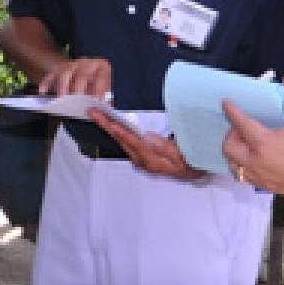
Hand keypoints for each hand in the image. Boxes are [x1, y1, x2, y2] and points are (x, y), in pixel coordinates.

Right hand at [38, 57, 111, 96]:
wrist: (83, 71)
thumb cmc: (96, 84)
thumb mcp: (104, 89)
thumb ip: (105, 99)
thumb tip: (104, 109)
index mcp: (101, 67)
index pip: (102, 76)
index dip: (100, 88)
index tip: (97, 99)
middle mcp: (87, 63)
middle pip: (82, 74)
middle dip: (79, 86)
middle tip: (76, 98)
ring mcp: (72, 64)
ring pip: (65, 73)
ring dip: (62, 85)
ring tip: (61, 98)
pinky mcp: (59, 68)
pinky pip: (51, 75)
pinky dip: (46, 83)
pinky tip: (43, 92)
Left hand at [88, 109, 206, 180]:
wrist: (190, 172)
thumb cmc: (187, 163)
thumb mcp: (181, 156)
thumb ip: (165, 148)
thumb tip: (148, 138)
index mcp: (151, 161)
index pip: (134, 143)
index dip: (123, 133)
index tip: (112, 125)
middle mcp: (141, 160)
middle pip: (121, 140)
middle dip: (106, 125)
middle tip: (93, 112)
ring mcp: (138, 158)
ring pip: (121, 139)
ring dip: (108, 126)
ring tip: (96, 114)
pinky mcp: (138, 154)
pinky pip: (124, 140)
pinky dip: (115, 129)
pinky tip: (108, 121)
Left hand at [222, 75, 283, 196]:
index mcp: (268, 143)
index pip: (241, 125)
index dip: (231, 111)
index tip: (226, 103)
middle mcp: (261, 163)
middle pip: (229, 149)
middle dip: (231, 134)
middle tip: (243, 126)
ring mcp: (265, 178)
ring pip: (235, 167)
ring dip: (236, 153)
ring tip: (248, 142)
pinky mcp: (272, 188)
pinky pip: (248, 178)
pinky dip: (245, 167)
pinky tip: (257, 158)